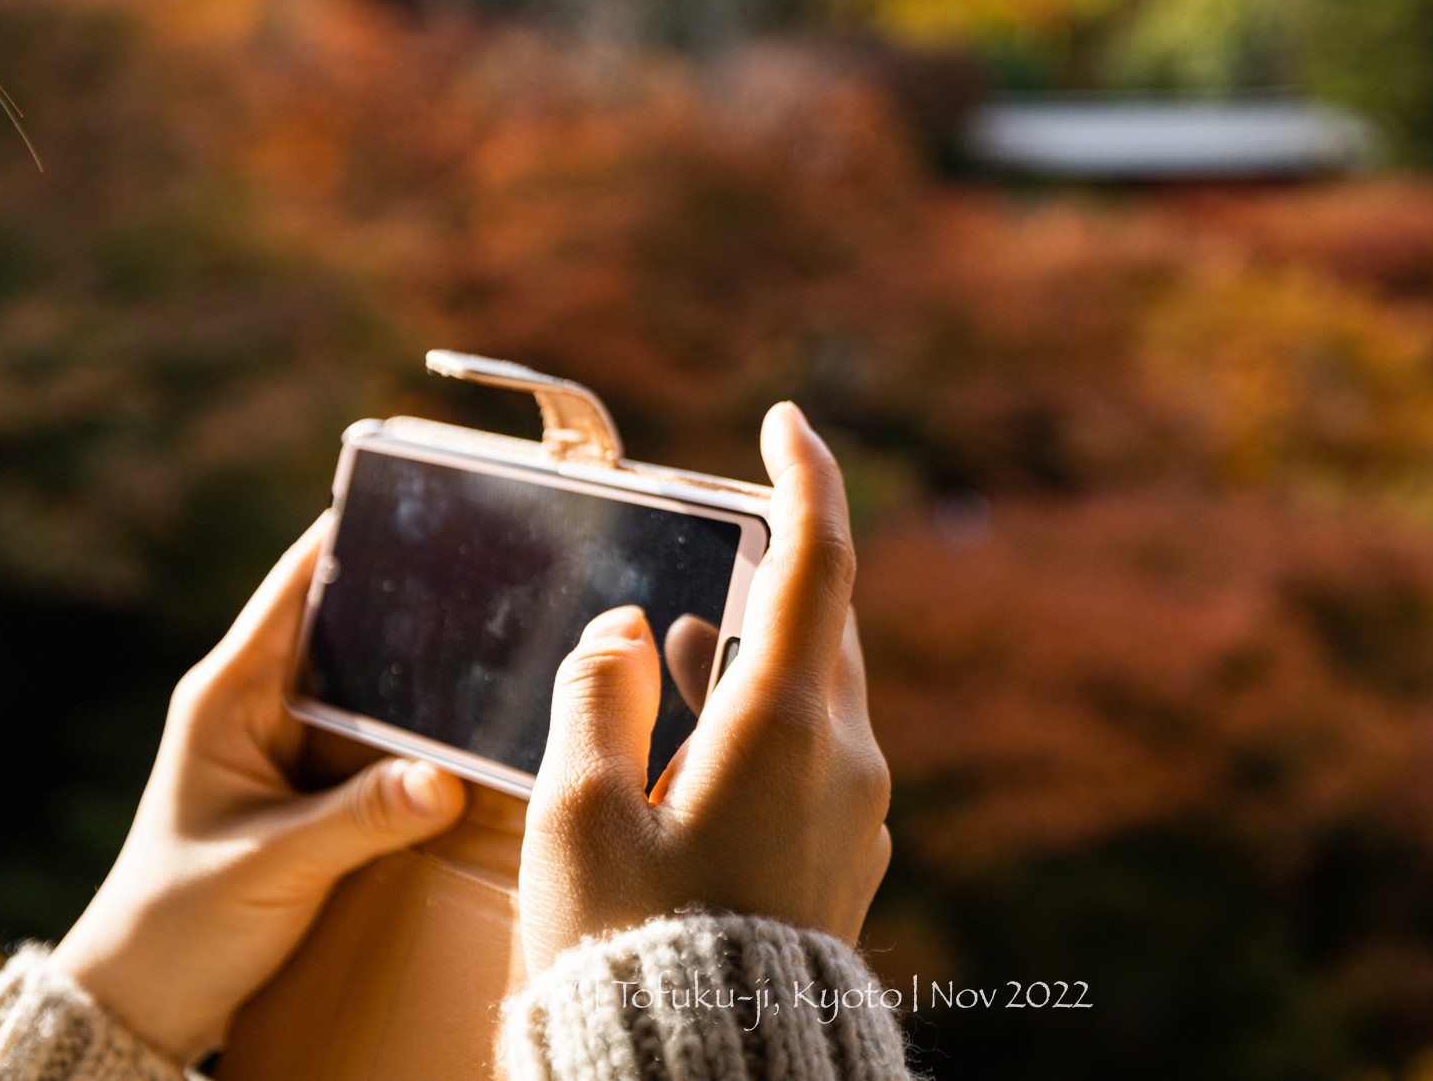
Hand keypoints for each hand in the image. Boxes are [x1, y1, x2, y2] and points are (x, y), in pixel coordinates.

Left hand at [52, 518, 467, 1064]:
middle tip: (503, 570)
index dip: (356, 531)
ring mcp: (291, 741)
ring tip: (510, 637)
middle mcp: (262, 701)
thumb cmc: (180, 925)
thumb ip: (358, 821)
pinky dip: (425, 727)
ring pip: (375, 680)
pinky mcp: (316, 784)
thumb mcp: (270, 867)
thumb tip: (447, 780)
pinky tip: (481, 724)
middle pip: (350, 621)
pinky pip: (383, 736)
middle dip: (416, 596)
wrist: (145, 999)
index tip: (426, 495)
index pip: (299, 581)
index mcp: (230, 693)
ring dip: (428, 668)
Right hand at [519, 402, 893, 972]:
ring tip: (675, 642)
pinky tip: (696, 732)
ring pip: (814, 694)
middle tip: (706, 546)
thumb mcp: (578, 816)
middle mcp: (844, 760)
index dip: (806, 477)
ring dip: (750, 656)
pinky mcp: (843, 861)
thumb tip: (628, 633)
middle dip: (765, 577)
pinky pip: (812, 756)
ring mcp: (854, 815)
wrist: (706, 1079)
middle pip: (821, 627)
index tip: (787, 418)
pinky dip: (758, 720)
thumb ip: (598, 698)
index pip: (820, 564)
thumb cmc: (629, 949)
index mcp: (787, 729)